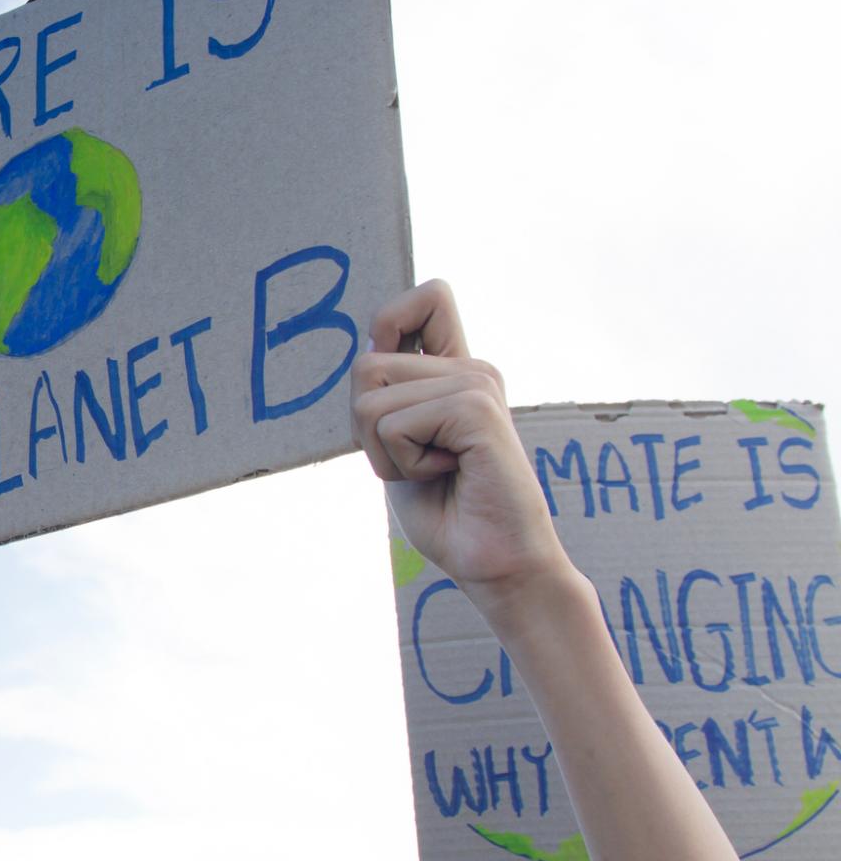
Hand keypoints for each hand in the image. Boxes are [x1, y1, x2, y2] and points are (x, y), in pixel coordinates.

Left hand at [350, 280, 570, 602]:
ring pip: (369, 401)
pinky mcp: (476, 407)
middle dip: (367, 428)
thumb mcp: (401, 445)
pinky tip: (449, 475)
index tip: (390, 382)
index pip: (428, 297)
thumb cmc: (448, 512)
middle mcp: (471, 368)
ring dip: (385, 454)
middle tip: (415, 462)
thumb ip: (388, 395)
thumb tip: (368, 346)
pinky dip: (402, 463)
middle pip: (365, 364)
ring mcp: (477, 383)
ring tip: (434, 471)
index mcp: (456, 370)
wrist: (494, 562)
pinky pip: (393, 424)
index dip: (390, 320)